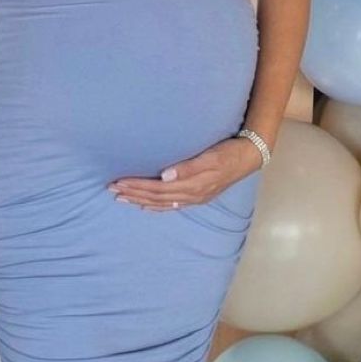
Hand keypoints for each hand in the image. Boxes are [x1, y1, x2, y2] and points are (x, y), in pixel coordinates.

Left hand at [107, 137, 263, 210]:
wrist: (248, 158)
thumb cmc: (228, 153)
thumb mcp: (210, 157)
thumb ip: (188, 167)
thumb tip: (164, 175)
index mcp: (191, 185)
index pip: (157, 188)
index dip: (137, 186)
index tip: (119, 182)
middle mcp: (190, 195)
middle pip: (155, 198)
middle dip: (133, 194)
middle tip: (112, 190)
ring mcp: (194, 198)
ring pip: (161, 203)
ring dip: (140, 201)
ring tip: (122, 199)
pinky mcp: (197, 196)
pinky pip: (172, 206)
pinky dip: (157, 208)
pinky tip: (146, 208)